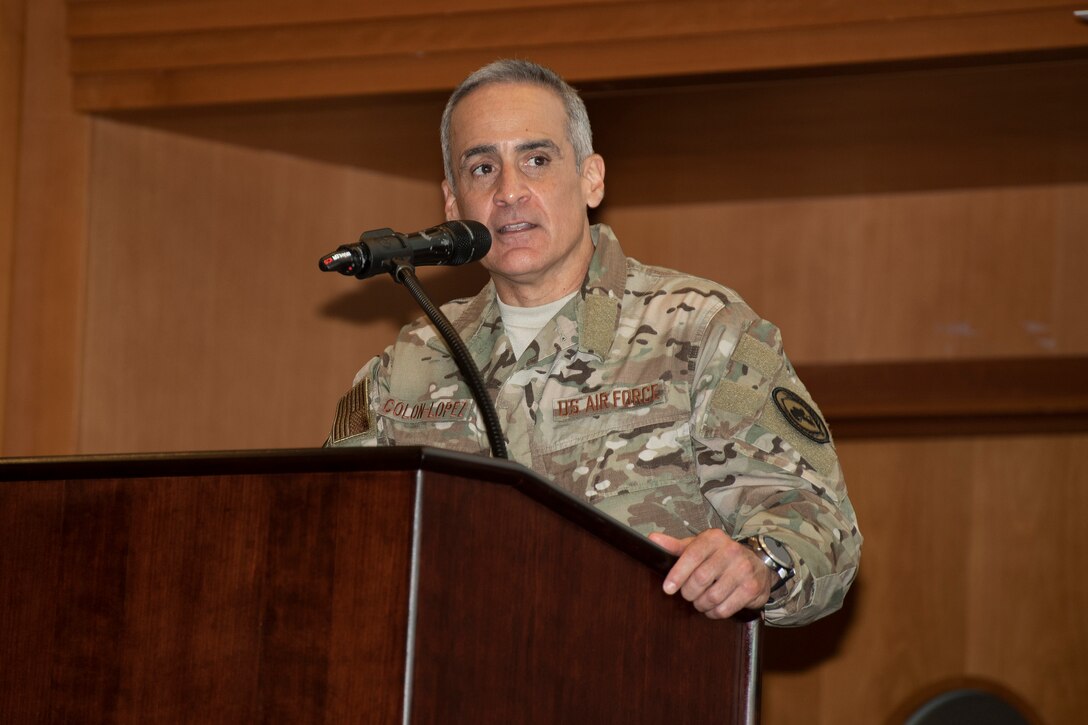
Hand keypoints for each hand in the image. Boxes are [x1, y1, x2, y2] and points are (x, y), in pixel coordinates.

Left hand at [648, 529, 773, 618]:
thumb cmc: (720, 556)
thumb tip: (652, 539)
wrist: (759, 563)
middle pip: (700, 579)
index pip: (692, 555)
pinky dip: (715, 613)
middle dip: (689, 592)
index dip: (677, 574)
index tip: (667, 588)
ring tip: (700, 602)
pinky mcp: (752, 587)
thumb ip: (675, 546)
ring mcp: (743, 569)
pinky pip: (726, 608)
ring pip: (712, 596)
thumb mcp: (698, 547)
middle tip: (687, 595)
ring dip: (701, 604)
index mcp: (714, 538)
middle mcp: (731, 551)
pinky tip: (713, 608)